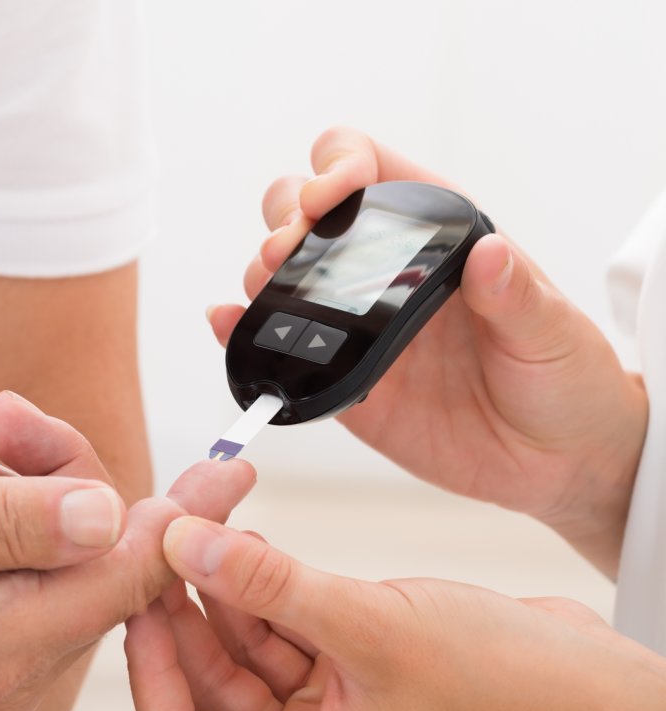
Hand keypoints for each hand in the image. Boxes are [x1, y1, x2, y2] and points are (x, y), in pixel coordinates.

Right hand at [0, 393, 254, 710]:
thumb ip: (12, 518)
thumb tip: (114, 513)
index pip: (127, 577)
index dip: (183, 516)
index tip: (233, 468)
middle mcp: (6, 683)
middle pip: (92, 565)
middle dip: (66, 480)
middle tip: (7, 419)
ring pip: (56, 572)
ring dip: (24, 500)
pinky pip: (20, 593)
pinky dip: (3, 537)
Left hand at [125, 517, 665, 710]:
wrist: (580, 678)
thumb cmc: (499, 686)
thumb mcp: (369, 627)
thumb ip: (271, 587)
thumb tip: (184, 544)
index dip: (149, 671)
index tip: (137, 601)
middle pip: (206, 678)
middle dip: (180, 610)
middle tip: (160, 540)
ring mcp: (323, 698)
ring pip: (239, 641)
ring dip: (219, 586)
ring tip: (204, 526)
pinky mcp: (344, 656)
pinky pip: (278, 619)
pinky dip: (259, 582)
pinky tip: (246, 538)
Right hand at [208, 127, 646, 575]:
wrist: (552, 462)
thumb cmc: (563, 380)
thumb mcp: (553, 331)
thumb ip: (517, 295)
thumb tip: (490, 255)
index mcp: (435, 238)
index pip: (369, 170)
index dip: (337, 165)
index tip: (330, 196)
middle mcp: (384, 273)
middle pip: (305, 212)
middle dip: (285, 215)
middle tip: (288, 248)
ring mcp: (355, 324)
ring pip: (281, 272)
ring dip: (260, 268)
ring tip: (265, 283)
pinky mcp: (340, 378)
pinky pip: (280, 346)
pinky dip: (242, 330)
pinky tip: (229, 322)